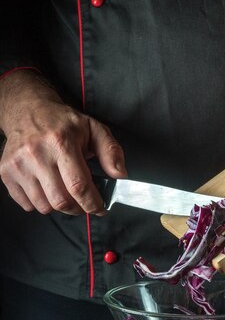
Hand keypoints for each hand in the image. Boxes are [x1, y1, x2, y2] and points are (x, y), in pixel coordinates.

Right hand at [0, 70, 126, 214]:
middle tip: (84, 203)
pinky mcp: (6, 172)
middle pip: (61, 201)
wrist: (28, 110)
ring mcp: (18, 164)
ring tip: (65, 191)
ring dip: (60, 206)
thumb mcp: (94, 129)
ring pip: (44, 206)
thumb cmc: (63, 123)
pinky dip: (41, 203)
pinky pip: (27, 204)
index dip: (92, 203)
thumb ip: (111, 151)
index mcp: (61, 142)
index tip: (100, 208)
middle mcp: (36, 153)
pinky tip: (48, 188)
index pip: (78, 185)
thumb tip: (119, 174)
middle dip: (78, 208)